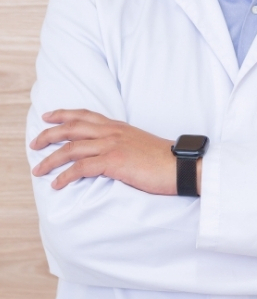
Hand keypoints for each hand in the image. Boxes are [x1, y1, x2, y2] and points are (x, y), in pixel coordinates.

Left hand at [30, 109, 200, 194]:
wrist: (180, 166)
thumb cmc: (163, 159)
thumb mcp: (139, 143)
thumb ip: (122, 142)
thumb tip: (108, 152)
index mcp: (118, 126)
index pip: (85, 115)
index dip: (64, 114)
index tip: (49, 116)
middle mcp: (112, 132)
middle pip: (72, 127)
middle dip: (49, 134)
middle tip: (35, 143)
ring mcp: (113, 145)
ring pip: (72, 148)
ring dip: (51, 159)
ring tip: (39, 169)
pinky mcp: (114, 161)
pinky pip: (82, 168)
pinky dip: (66, 176)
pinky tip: (58, 184)